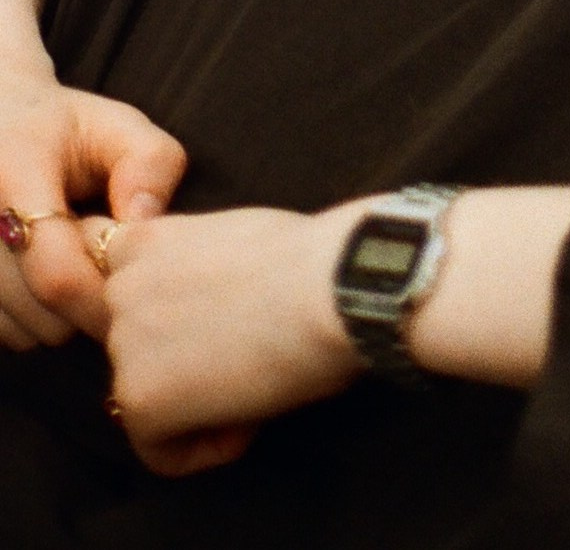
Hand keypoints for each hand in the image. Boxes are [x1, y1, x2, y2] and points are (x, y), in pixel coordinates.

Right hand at [0, 61, 186, 345]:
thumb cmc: (64, 130)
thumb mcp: (118, 126)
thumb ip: (149, 163)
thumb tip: (143, 225)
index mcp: (14, 170)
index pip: (57, 272)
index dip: (102, 296)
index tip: (135, 290)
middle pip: (39, 310)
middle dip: (86, 301)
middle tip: (100, 260)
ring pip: (19, 331)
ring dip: (56, 314)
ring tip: (68, 260)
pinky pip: (2, 334)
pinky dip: (28, 319)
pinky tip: (36, 274)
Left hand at [97, 199, 360, 477]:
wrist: (335, 285)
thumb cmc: (311, 256)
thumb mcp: (231, 236)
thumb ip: (192, 267)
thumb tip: (202, 310)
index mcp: (143, 239)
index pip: (116, 287)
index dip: (165, 311)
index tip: (214, 320)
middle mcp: (118, 289)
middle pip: (132, 347)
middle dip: (180, 360)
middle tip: (242, 354)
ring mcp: (122, 346)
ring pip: (147, 397)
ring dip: (194, 402)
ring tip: (252, 384)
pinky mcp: (139, 399)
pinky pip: (161, 451)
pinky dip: (205, 447)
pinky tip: (250, 419)